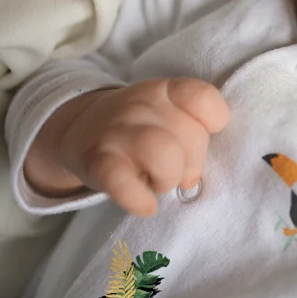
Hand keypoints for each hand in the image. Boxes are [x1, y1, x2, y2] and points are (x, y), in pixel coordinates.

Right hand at [25, 78, 229, 216]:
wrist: (82, 129)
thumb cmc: (141, 127)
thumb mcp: (168, 116)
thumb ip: (190, 136)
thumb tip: (192, 180)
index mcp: (166, 92)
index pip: (203, 97)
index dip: (214, 120)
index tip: (206, 132)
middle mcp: (141, 106)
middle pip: (192, 136)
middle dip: (193, 162)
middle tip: (175, 167)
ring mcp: (117, 133)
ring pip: (163, 154)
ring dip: (169, 177)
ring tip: (158, 182)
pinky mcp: (97, 163)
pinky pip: (122, 183)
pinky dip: (139, 198)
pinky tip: (146, 205)